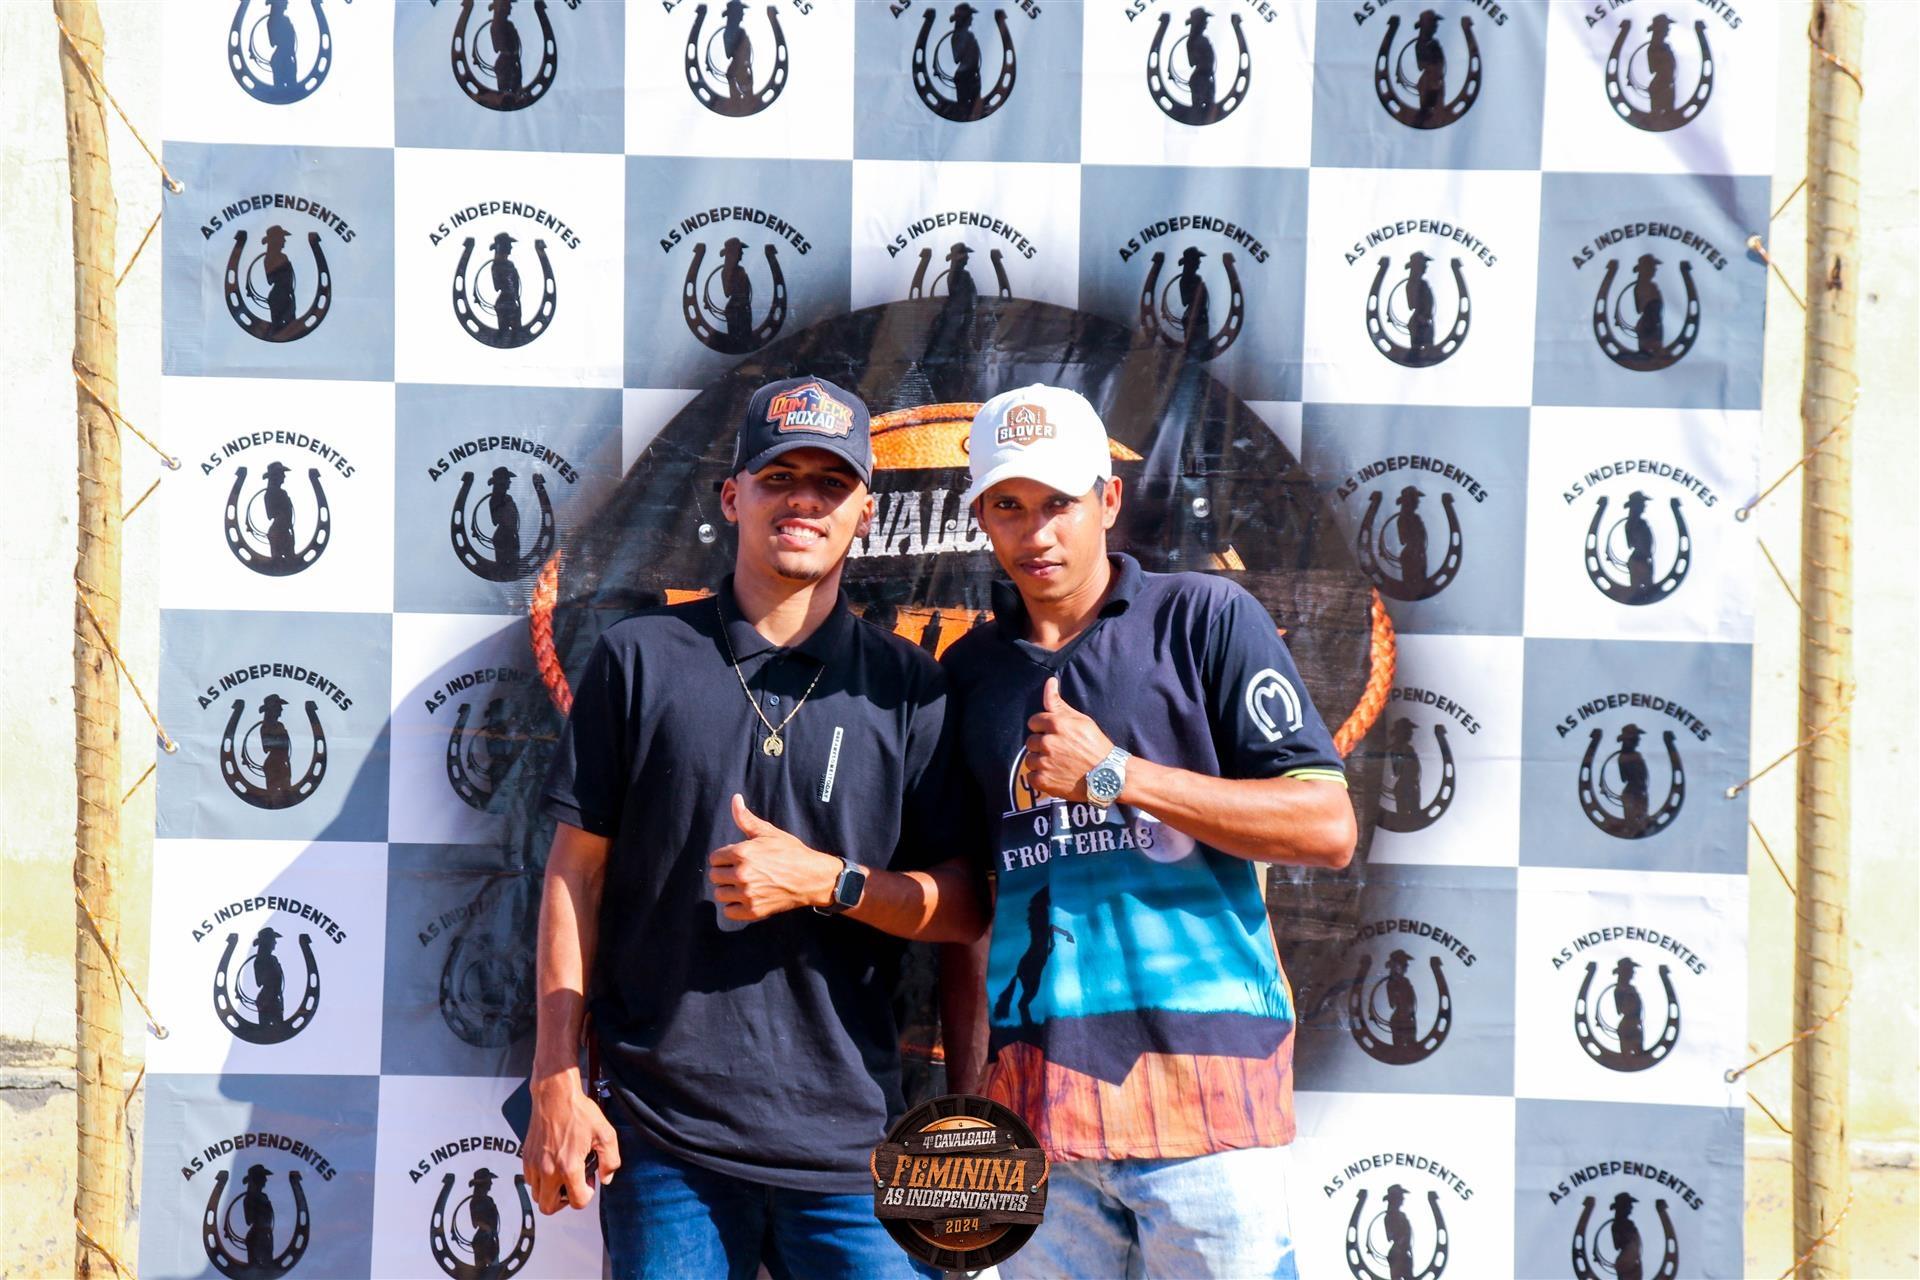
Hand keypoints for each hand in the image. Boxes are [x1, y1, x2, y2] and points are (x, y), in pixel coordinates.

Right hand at [522, 1069, 620, 1213]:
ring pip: (537, 1196)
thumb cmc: (578, 1112)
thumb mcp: (606, 1134)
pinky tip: (553, 1165)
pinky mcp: (526, 1157)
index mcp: (568, 1166)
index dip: (587, 1195)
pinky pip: (530, 1181)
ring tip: (563, 1175)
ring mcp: (534, 1164)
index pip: (577, 1201)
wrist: (555, 1095)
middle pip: (548, 1207)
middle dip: (564, 1202)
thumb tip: (606, 1178)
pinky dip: (540, 1180)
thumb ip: (611, 1161)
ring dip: (550, 1192)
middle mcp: (547, 1169)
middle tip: (573, 1185)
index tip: (589, 1181)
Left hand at [708, 794, 842, 920]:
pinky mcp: (753, 911)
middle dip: (725, 872)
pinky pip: (728, 911)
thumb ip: (746, 819)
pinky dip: (735, 906)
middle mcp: (742, 874)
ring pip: (719, 894)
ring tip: (743, 885)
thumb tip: (735, 799)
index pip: (714, 858)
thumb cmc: (790, 852)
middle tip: (741, 871)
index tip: (737, 859)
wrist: (811, 878)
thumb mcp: (769, 833)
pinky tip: (745, 898)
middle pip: (714, 876)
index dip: (725, 857)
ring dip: (728, 890)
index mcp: (742, 853)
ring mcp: (747, 894)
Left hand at [1024, 677, 1116, 803]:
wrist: (1108, 776)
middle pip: (1030, 742)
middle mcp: (1048, 742)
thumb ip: (1058, 703)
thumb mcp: (1080, 720)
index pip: (1033, 722)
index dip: (1043, 728)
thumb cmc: (1096, 745)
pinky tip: (1054, 776)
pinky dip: (1040, 778)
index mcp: (1056, 725)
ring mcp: (1045, 763)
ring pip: (1030, 760)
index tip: (1054, 736)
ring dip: (1040, 762)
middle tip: (1059, 752)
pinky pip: (1031, 777)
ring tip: (1058, 765)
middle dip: (1042, 746)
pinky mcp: (1044, 781)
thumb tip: (1050, 681)